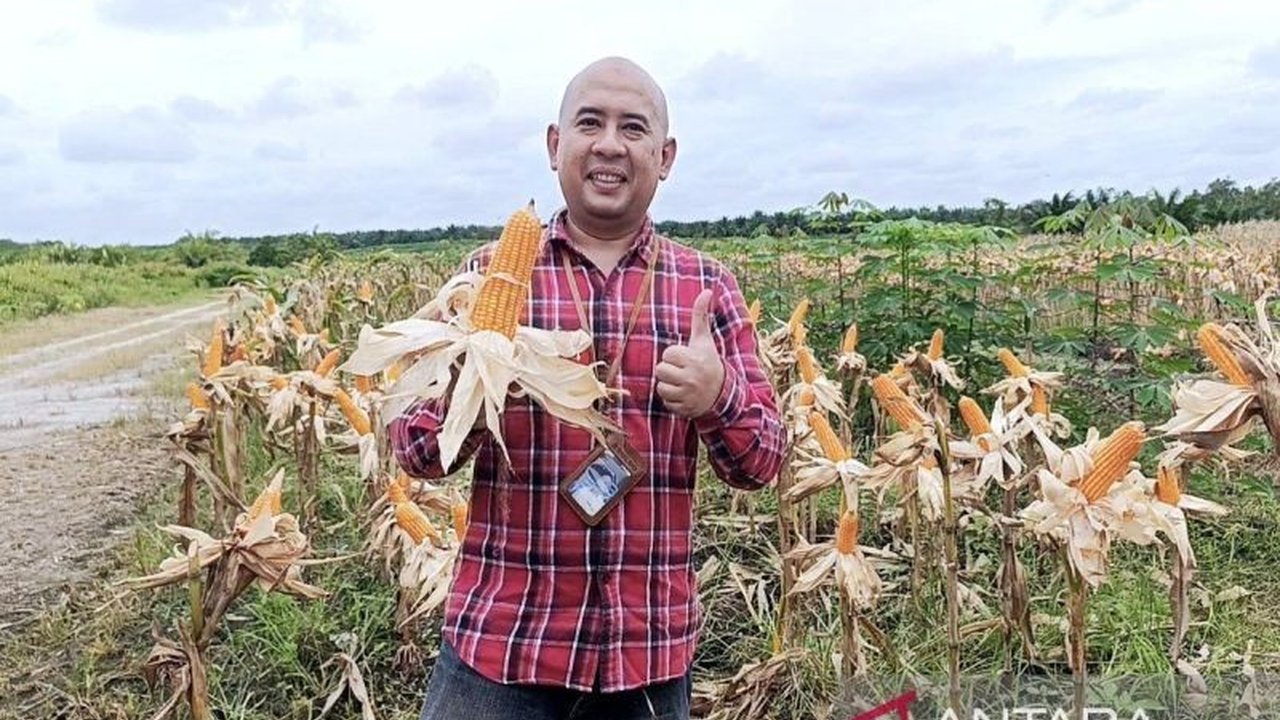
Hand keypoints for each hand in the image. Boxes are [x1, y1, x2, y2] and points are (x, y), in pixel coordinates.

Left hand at [656, 289, 724, 417]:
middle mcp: (692, 377)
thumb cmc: (709, 362)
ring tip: (682, 383)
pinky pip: (666, 402)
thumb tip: (706, 290)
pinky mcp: (684, 409)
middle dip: (669, 371)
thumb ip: (701, 316)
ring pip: (661, 387)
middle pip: (660, 370)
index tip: (686, 359)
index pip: (668, 354)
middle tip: (683, 372)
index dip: (674, 356)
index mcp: (696, 359)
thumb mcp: (704, 340)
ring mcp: (688, 395)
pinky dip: (672, 400)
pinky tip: (683, 395)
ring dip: (668, 385)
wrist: (722, 394)